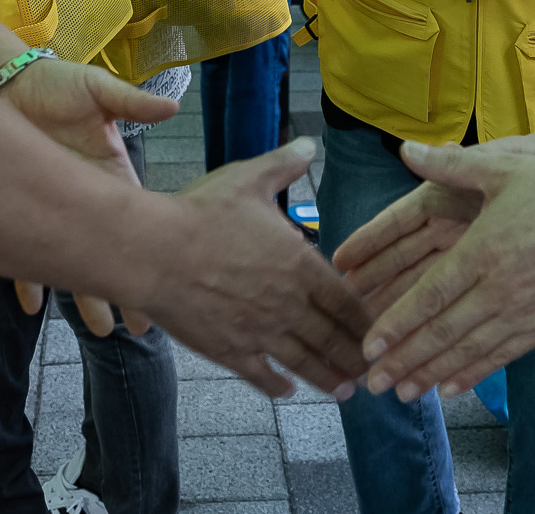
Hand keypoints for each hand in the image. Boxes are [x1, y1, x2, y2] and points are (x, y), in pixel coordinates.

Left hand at [0, 58, 175, 335]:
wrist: (1, 82)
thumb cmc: (53, 83)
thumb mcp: (96, 90)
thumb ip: (131, 102)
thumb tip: (171, 106)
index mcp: (111, 174)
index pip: (136, 221)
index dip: (152, 252)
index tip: (167, 282)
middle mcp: (84, 197)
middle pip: (107, 254)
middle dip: (123, 289)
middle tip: (139, 328)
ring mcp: (50, 207)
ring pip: (70, 261)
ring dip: (83, 294)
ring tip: (97, 329)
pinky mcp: (16, 206)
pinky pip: (21, 252)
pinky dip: (26, 279)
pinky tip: (32, 305)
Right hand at [142, 138, 372, 397]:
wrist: (155, 252)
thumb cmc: (202, 212)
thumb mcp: (249, 179)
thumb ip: (284, 164)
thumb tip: (308, 142)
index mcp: (301, 266)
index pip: (345, 300)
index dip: (364, 319)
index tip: (379, 331)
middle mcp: (289, 305)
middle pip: (332, 338)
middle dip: (354, 356)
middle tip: (370, 372)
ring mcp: (261, 332)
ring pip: (304, 361)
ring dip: (328, 378)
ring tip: (344, 390)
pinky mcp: (230, 351)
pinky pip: (262, 375)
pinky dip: (279, 386)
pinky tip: (288, 391)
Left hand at [358, 142, 534, 403]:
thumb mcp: (503, 168)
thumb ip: (451, 166)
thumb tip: (406, 150)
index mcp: (481, 251)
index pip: (428, 297)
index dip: (396, 324)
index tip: (370, 346)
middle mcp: (498, 289)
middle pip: (441, 333)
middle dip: (404, 360)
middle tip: (373, 383)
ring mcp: (524, 313)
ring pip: (468, 351)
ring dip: (432, 374)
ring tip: (404, 393)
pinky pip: (501, 356)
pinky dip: (473, 373)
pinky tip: (452, 386)